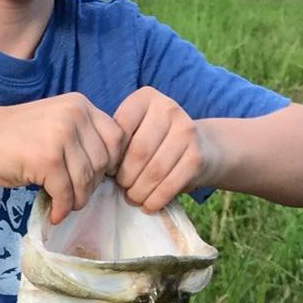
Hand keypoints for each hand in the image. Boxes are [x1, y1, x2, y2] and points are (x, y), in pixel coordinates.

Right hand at [0, 94, 126, 222]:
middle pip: (103, 162)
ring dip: (77, 200)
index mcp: (80, 105)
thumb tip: (106, 173)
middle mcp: (75, 116)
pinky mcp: (47, 159)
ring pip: (86, 180)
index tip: (95, 177)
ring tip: (64, 205)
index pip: (117, 138)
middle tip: (74, 195)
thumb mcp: (56, 123)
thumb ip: (81, 138)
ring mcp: (61, 136)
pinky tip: (54, 213)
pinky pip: (66, 193)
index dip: (110, 163)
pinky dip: (62, 209)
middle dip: (91, 185)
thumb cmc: (15, 135)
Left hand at [113, 87, 220, 212]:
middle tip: (122, 187)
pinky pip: (169, 185)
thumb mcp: (136, 129)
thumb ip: (117, 139)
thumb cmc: (157, 141)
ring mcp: (186, 131)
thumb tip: (98, 166)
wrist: (204, 147)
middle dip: (125, 177)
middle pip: (138, 152)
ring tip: (133, 197)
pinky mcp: (197, 157)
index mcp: (146, 98)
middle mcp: (169, 108)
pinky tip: (148, 205)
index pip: (120, 129)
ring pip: (153, 171)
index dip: (111, 155)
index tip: (110, 170)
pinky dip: (154, 200)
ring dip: (138, 192)